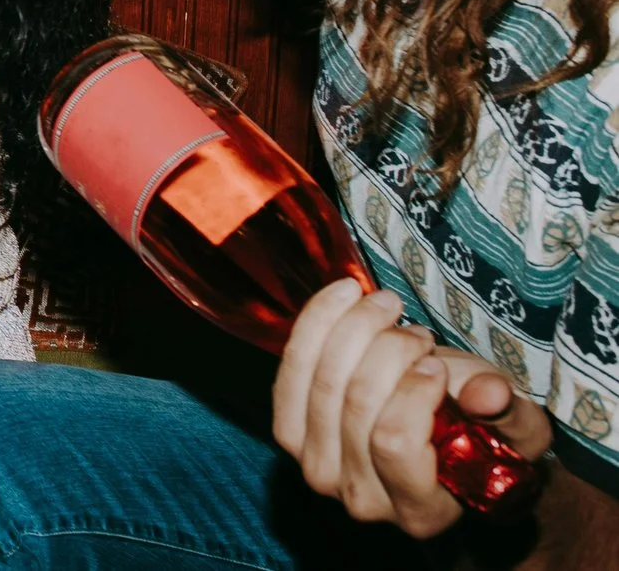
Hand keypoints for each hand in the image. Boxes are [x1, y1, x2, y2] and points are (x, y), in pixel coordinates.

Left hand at [273, 280, 552, 537]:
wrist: (444, 446)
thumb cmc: (487, 440)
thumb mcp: (518, 430)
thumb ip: (510, 415)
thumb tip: (487, 393)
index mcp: (420, 512)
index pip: (394, 444)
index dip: (412, 392)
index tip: (436, 363)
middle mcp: (360, 497)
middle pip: (354, 403)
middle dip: (387, 348)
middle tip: (418, 332)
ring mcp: (316, 467)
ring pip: (319, 379)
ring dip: (354, 328)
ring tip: (390, 310)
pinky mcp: (288, 432)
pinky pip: (291, 365)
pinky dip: (317, 322)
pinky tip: (346, 294)